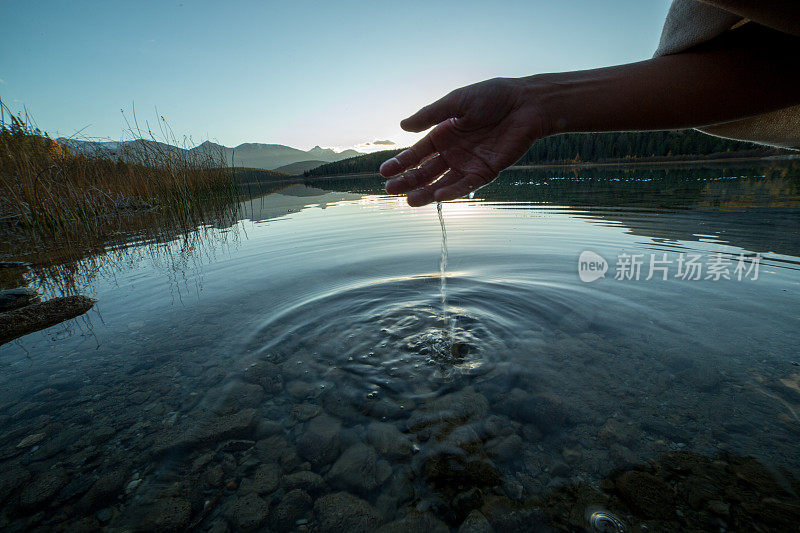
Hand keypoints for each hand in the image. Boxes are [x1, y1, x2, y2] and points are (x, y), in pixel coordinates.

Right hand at [380, 77, 548, 205]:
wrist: (526, 104)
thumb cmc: (493, 97)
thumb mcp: (456, 102)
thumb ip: (430, 115)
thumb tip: (402, 126)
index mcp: (444, 134)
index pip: (418, 153)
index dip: (401, 163)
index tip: (385, 171)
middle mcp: (454, 152)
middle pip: (426, 171)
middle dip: (408, 181)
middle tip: (390, 189)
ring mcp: (469, 163)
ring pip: (442, 183)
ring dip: (425, 193)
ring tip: (408, 201)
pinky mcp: (486, 171)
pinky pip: (466, 185)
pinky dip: (452, 192)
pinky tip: (436, 196)